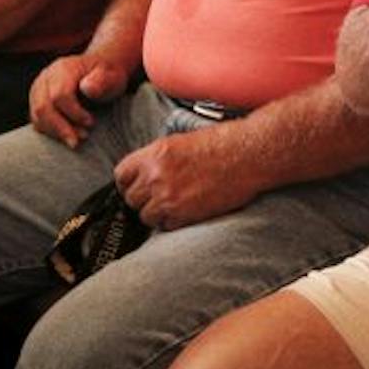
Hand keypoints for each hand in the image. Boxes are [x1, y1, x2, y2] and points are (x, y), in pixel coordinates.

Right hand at [28, 51, 132, 147]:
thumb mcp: (112, 77)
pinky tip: (66, 136)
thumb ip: (102, 82)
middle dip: (60, 128)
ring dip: (54, 132)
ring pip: (37, 115)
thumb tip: (87, 88)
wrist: (99, 71)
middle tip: (77, 142)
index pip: (59, 95)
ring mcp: (39, 88)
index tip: (91, 123)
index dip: (74, 113)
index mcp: (64, 68)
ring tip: (75, 141)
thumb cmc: (107, 77)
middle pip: (43, 107)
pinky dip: (49, 131)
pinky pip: (36, 119)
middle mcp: (46, 76)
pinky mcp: (36, 100)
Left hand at [113, 125, 260, 229]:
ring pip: (146, 216)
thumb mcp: (180, 142)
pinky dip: (173, 223)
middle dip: (143, 200)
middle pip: (131, 199)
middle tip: (159, 198)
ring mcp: (168, 197)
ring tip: (175, 205)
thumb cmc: (221, 144)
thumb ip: (157, 159)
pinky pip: (165, 226)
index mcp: (154, 154)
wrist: (248, 155)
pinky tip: (187, 211)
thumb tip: (144, 174)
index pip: (121, 175)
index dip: (128, 183)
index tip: (136, 187)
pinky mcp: (184, 214)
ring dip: (157, 213)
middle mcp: (156, 176)